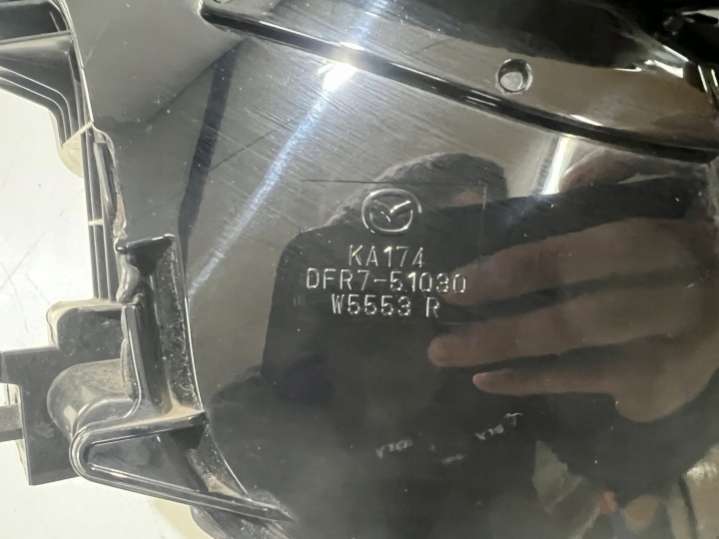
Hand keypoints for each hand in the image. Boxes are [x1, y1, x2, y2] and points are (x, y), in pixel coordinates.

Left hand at [428, 211, 718, 422]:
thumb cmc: (692, 238)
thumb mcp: (667, 196)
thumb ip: (613, 178)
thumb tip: (561, 185)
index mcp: (664, 242)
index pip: (577, 257)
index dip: (512, 272)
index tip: (455, 283)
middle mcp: (671, 299)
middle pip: (576, 319)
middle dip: (502, 332)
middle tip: (437, 339)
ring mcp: (672, 348)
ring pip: (580, 356)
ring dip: (508, 359)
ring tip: (446, 357)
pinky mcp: (669, 383)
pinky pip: (592, 384)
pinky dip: (538, 383)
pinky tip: (489, 380)